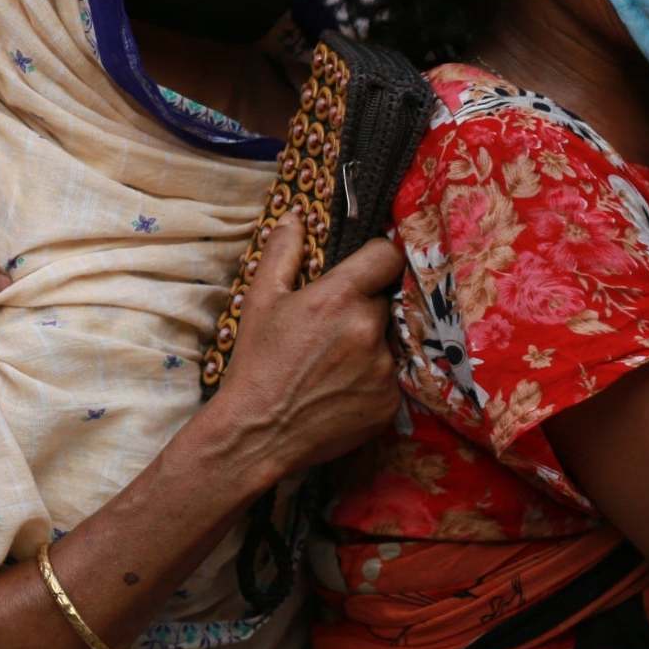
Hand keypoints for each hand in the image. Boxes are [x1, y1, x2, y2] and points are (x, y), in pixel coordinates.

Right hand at [204, 218, 402, 491]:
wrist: (258, 432)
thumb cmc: (256, 362)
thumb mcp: (260, 300)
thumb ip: (282, 252)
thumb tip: (295, 216)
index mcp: (339, 298)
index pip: (386, 255)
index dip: (376, 258)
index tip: (364, 269)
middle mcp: (369, 330)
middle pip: (385, 300)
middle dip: (364, 306)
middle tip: (332, 326)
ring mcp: (384, 369)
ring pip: (389, 339)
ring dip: (370, 343)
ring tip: (334, 362)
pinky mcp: (390, 403)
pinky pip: (392, 377)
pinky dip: (373, 378)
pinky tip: (342, 388)